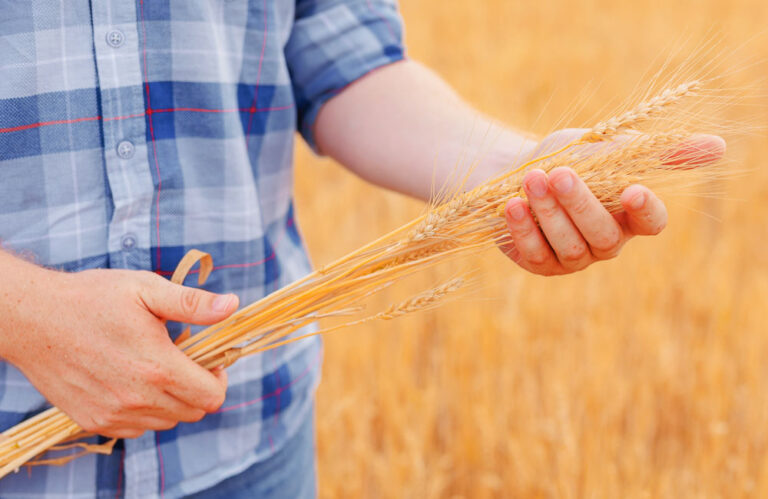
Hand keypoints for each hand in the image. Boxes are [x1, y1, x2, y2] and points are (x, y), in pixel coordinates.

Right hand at [1, 266, 238, 437]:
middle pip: (193, 412)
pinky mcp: (93, 421)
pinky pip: (136, 428)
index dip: (218, 377)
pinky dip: (143, 411)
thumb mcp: (147, 289)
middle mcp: (137, 398)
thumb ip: (193, 304)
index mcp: (158, 367)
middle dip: (198, 387)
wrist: (33, 318)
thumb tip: (232, 305)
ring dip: (171, 400)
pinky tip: (131, 381)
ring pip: (165, 421)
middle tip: (182, 359)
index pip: (212, 396)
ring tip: (154, 367)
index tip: (208, 358)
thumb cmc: (93, 298)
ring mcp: (113, 414)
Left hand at [500, 129, 724, 275]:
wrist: (513, 171)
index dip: (644, 211)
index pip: (651, 223)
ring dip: (549, 212)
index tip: (632, 189)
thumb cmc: (567, 158)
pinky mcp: (540, 263)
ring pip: (569, 245)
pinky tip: (512, 204)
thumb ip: (652, 151)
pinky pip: (535, 252)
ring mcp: (572, 257)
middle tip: (559, 173)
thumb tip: (719, 146)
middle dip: (580, 203)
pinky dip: (523, 228)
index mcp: (629, 215)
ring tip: (530, 180)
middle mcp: (605, 241)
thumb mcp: (606, 145)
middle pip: (603, 235)